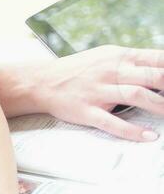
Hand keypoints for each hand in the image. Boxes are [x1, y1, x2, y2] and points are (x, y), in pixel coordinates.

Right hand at [0, 46, 163, 140]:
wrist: (41, 82)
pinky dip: (133, 131)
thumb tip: (162, 68)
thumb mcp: (105, 57)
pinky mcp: (87, 111)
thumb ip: (133, 62)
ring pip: (136, 96)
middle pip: (151, 76)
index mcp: (118, 56)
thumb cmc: (78, 70)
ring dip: (160, 106)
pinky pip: (112, 122)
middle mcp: (110, 71)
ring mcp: (98, 91)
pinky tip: (149, 136)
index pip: (157, 58)